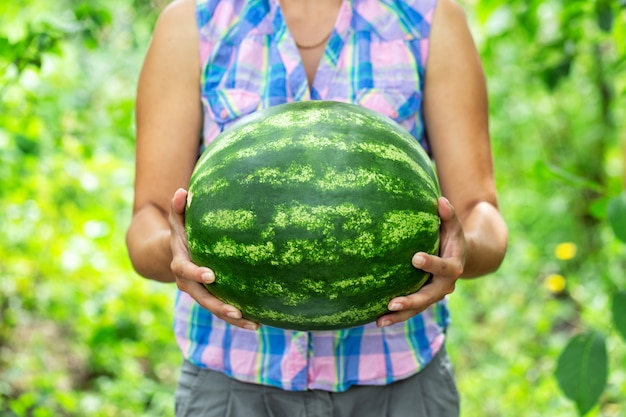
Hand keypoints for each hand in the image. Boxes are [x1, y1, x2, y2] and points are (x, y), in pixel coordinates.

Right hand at [169, 188, 259, 329]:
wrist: (171, 254)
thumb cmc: (181, 232)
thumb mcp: (177, 220)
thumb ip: (178, 208)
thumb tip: (181, 191)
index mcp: (179, 264)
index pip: (185, 270)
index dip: (196, 273)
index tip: (211, 275)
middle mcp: (187, 283)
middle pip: (202, 298)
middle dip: (218, 305)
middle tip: (236, 310)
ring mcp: (199, 293)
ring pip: (214, 309)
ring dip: (232, 318)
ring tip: (253, 325)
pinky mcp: (210, 298)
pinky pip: (223, 311)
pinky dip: (238, 319)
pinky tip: (259, 323)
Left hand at [376, 197, 465, 327]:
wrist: (460, 258)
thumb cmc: (451, 237)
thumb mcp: (453, 226)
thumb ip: (448, 215)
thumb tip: (439, 200)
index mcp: (453, 266)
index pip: (443, 266)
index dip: (431, 263)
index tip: (415, 258)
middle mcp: (445, 286)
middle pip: (428, 296)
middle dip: (411, 301)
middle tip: (393, 303)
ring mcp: (433, 295)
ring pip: (417, 309)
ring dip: (399, 316)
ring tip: (380, 321)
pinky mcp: (423, 300)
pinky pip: (410, 310)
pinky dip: (396, 316)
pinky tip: (376, 320)